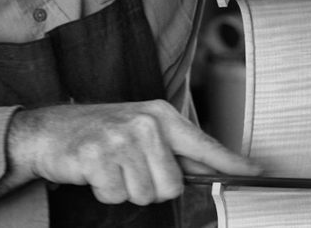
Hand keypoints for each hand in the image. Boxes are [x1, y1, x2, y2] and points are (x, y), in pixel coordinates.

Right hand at [8, 100, 260, 205]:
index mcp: (160, 115)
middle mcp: (145, 124)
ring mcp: (120, 138)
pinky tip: (97, 170)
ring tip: (112, 166)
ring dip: (127, 188)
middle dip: (152, 185)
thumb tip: (212, 168)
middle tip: (131, 167)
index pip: (203, 143)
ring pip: (145, 193)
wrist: (54, 129)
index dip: (232, 162)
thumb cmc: (104, 130)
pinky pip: (115, 195)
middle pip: (173, 184)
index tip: (257, 171)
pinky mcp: (96, 155)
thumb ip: (176, 149)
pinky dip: (105, 191)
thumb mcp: (142, 129)